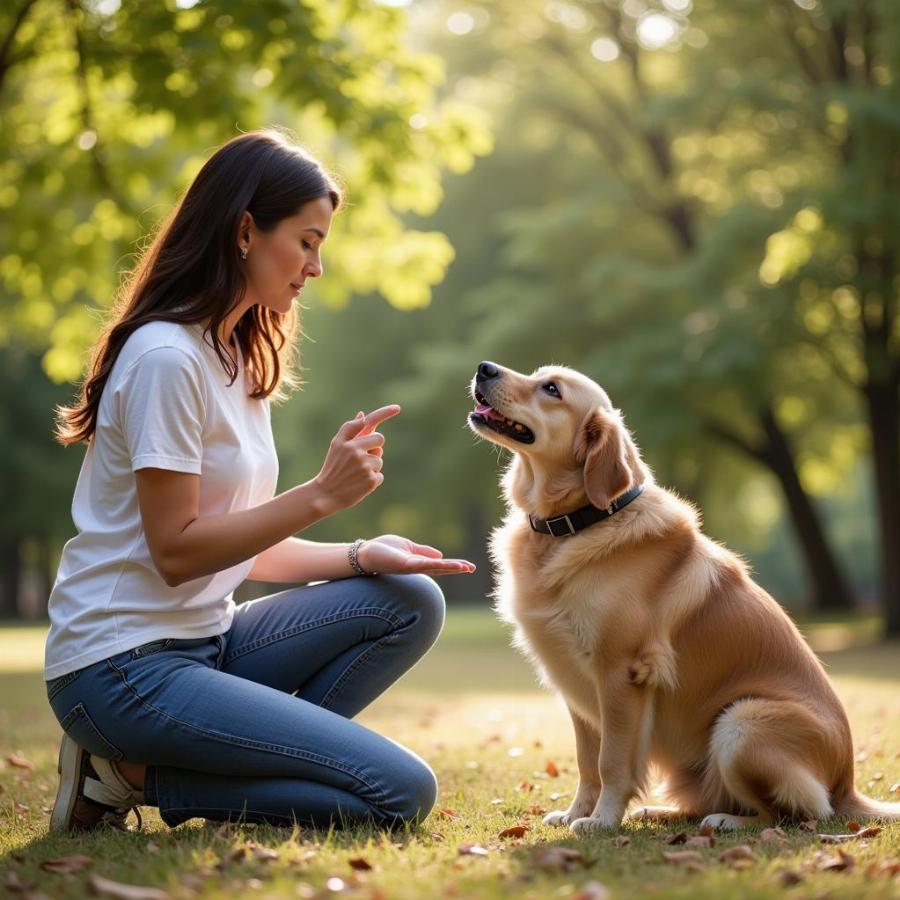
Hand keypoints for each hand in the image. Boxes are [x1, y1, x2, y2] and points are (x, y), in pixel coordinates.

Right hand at [313, 405, 400, 513]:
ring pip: (379, 460)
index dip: (385, 413)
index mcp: (349, 442)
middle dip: (373, 448)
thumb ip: (349, 429)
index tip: (397, 407)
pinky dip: (372, 479)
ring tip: (356, 473)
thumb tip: (363, 415)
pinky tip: (359, 483)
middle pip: (379, 441)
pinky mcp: (371, 481)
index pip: (370, 424)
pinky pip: (380, 475)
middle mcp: (358, 453)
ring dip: (372, 466)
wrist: (326, 494)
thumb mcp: (336, 445)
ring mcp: (365, 467)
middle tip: (359, 458)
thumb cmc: (332, 467)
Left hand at [357, 534, 475, 576]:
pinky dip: (433, 564)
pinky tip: (443, 562)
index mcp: (418, 563)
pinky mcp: (403, 564)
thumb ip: (423, 551)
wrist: (364, 554)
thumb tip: (441, 555)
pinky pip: (421, 564)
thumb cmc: (383, 550)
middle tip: (472, 568)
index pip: (439, 565)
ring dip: (449, 568)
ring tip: (464, 567)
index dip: (454, 566)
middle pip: (440, 569)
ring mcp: (411, 567)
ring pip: (433, 568)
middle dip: (456, 568)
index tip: (469, 566)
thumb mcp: (408, 547)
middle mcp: (416, 568)